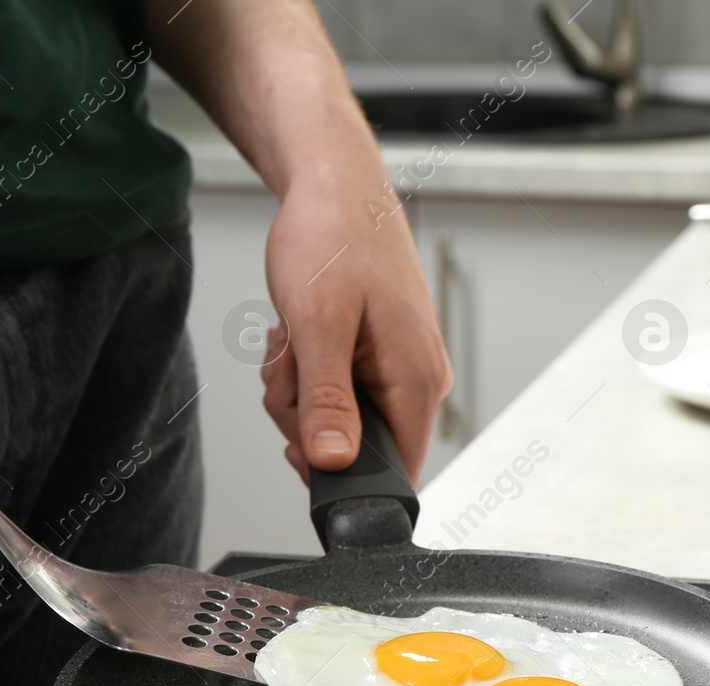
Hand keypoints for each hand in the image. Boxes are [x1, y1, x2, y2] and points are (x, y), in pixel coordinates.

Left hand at [259, 173, 450, 484]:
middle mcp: (419, 381)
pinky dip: (304, 372)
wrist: (335, 184)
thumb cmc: (333, 237)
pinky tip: (297, 336)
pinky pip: (336, 391)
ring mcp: (400, 369)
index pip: (396, 475)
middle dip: (306, 420)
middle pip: (357, 450)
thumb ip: (326, 401)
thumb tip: (333, 463)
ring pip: (339, 420)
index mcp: (417, 381)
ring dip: (297, 391)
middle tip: (290, 367)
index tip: (299, 439)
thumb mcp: (318, 325)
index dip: (341, 475)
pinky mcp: (379, 357)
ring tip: (293, 340)